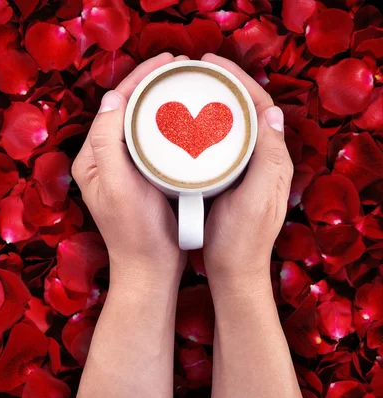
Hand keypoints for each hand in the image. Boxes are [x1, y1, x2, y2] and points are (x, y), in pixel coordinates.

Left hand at [72, 53, 188, 289]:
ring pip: (139, 123)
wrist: (150, 269)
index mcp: (92, 158)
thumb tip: (113, 97)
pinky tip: (186, 117)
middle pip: (125, 110)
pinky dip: (166, 124)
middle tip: (180, 67)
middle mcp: (103, 159)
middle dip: (149, 84)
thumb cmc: (134, 232)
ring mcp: (123, 168)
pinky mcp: (142, 177)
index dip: (137, 79)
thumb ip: (107, 142)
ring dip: (158, 101)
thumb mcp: (117, 186)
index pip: (112, 106)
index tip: (167, 62)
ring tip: (183, 84)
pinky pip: (151, 141)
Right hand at [202, 54, 293, 290]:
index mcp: (273, 160)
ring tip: (187, 90)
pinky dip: (203, 127)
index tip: (210, 65)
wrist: (233, 272)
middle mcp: (262, 159)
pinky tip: (184, 126)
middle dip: (223, 86)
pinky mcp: (228, 178)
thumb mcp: (255, 200)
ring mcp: (244, 168)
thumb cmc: (242, 240)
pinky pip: (219, 143)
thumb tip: (271, 112)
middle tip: (194, 72)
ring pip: (231, 125)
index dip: (238, 80)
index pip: (261, 106)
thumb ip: (267, 159)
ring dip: (212, 104)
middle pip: (246, 110)